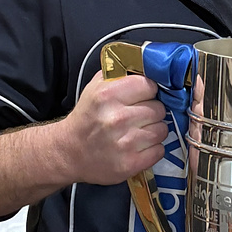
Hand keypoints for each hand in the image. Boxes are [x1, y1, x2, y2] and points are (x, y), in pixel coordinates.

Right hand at [60, 71, 167, 185]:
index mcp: (108, 95)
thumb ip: (120, 76)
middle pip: (159, 109)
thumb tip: (148, 68)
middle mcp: (117, 118)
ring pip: (162, 130)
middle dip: (152, 111)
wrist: (69, 152)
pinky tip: (138, 146)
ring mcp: (125, 143)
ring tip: (138, 131)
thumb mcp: (96, 87)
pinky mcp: (130, 163)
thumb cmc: (86, 118)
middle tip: (139, 116)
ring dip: (154, 130)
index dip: (148, 91)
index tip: (143, 96)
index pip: (150, 85)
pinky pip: (159, 150)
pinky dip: (152, 149)